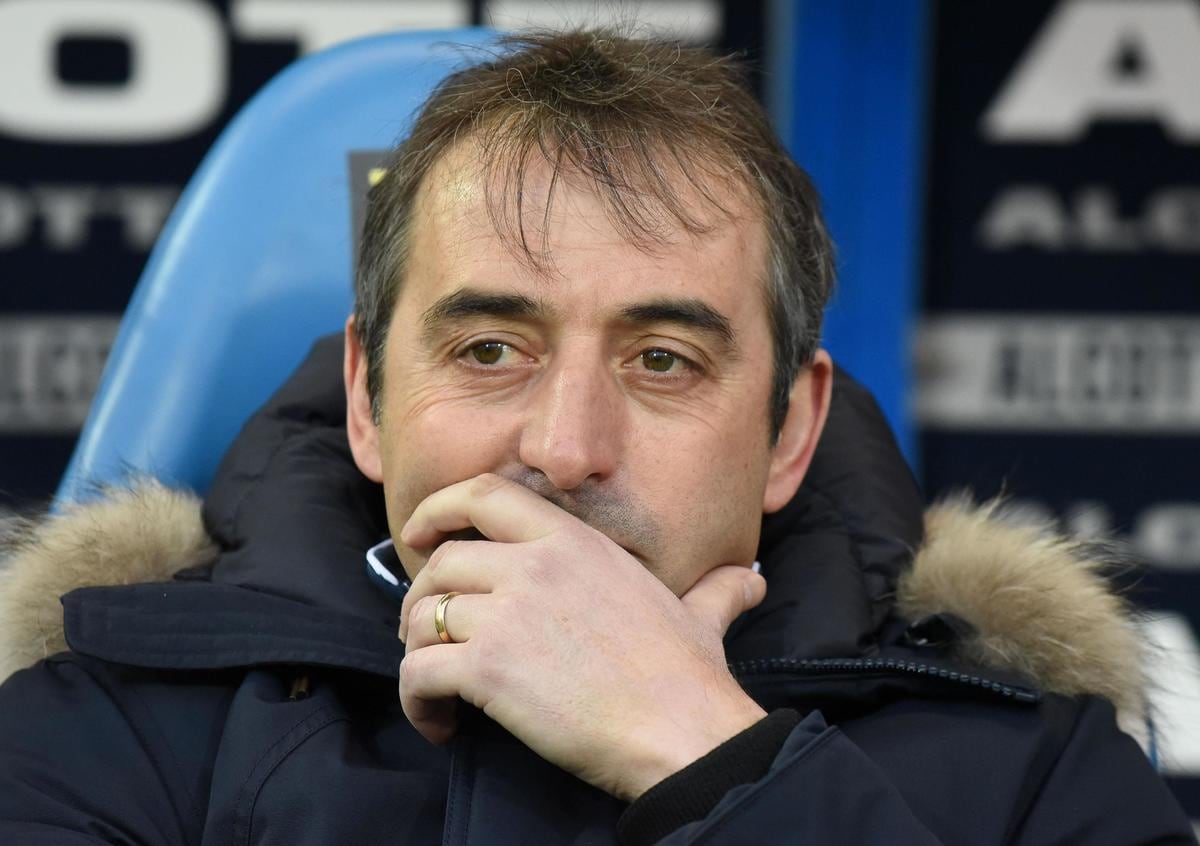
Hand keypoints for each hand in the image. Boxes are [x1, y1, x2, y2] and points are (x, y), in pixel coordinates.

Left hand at [397, 473, 767, 800]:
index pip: (481, 493)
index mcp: (573, 540)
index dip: (436, 509)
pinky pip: (418, 672)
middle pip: (441, 560)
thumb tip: (752, 581)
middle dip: (420, 597)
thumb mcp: (700, 613)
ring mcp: (508, 612)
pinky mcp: (488, 667)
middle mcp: (533, 564)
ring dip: (414, 649)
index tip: (419, 536)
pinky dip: (415, 700)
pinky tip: (439, 724)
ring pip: (421, 614)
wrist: (684, 731)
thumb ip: (716, 588)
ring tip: (434, 684)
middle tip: (428, 632)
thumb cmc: (689, 676)